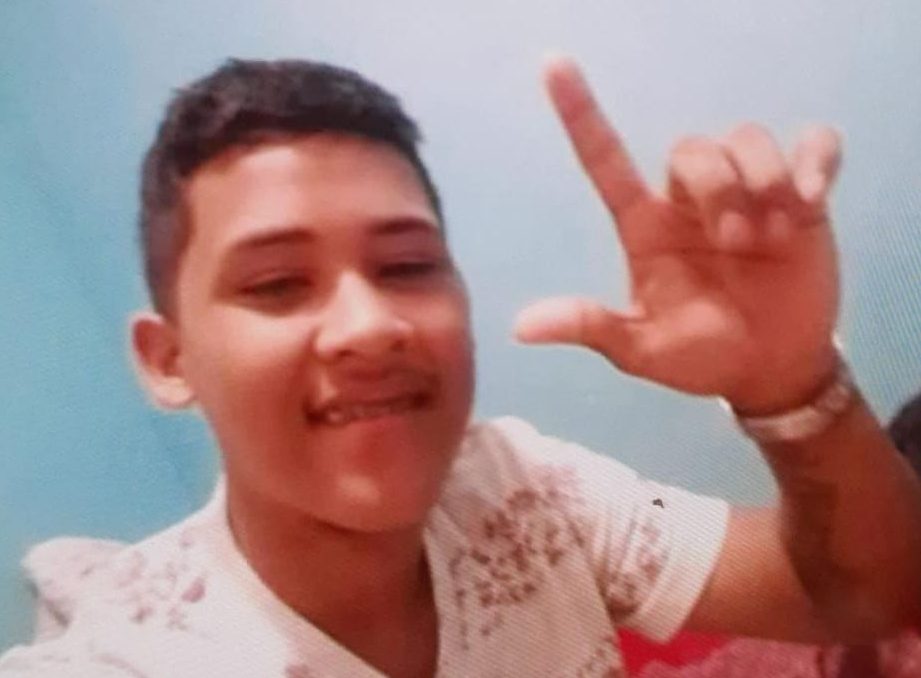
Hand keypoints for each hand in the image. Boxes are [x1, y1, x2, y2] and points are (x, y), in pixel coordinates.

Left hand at [515, 57, 842, 413]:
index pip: (605, 160)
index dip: (579, 114)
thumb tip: (519, 329)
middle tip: (734, 244)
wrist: (768, 370)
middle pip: (691, 148)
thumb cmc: (700, 356)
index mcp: (646, 227)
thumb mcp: (641, 349)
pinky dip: (815, 161)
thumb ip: (590, 327)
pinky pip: (813, 144)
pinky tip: (811, 201)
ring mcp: (747, 194)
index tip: (552, 66)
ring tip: (772, 237)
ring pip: (746, 138)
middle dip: (715, 188)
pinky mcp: (800, 197)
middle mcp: (689, 202)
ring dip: (761, 182)